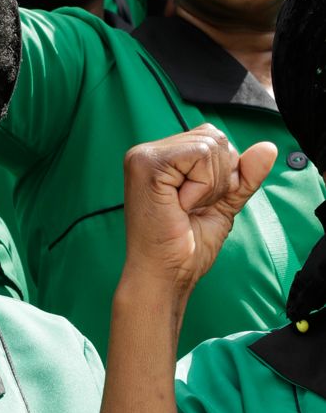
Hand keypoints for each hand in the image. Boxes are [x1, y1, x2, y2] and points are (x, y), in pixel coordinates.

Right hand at [122, 124, 275, 296]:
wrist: (167, 275)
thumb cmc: (185, 247)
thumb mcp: (225, 203)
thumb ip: (245, 175)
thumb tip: (268, 148)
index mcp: (162, 158)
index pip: (212, 138)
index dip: (222, 172)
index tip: (200, 203)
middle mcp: (148, 152)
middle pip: (213, 136)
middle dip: (219, 177)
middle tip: (193, 207)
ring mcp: (143, 156)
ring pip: (209, 145)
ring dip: (210, 184)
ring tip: (185, 208)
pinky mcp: (146, 165)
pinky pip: (199, 156)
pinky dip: (202, 186)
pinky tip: (181, 205)